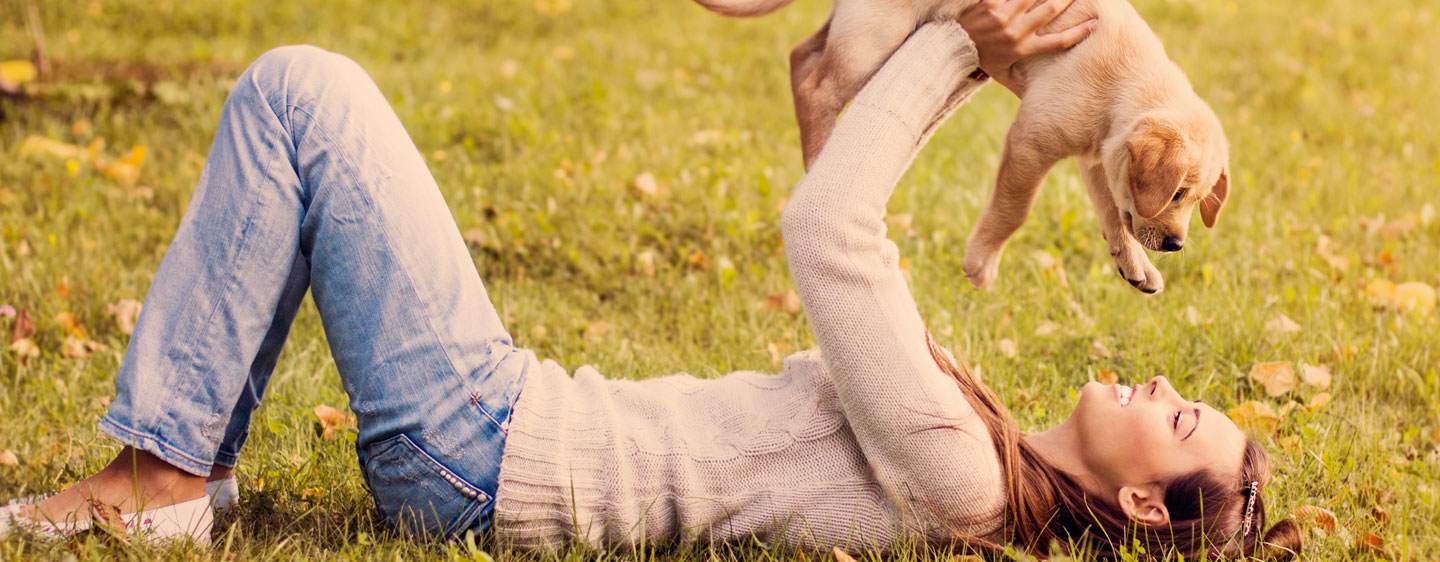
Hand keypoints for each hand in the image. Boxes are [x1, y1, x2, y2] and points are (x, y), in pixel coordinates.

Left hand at [957, 0, 1097, 96]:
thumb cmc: (981, 59)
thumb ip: (1021, 84)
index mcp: (1022, 50)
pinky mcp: (989, 2)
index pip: (1056, 42)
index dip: (1078, 32)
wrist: (951, 45)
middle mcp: (1014, 33)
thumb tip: (1036, 100)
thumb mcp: (1001, 75)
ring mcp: (1002, 16)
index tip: (1096, 23)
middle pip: (1049, 11)